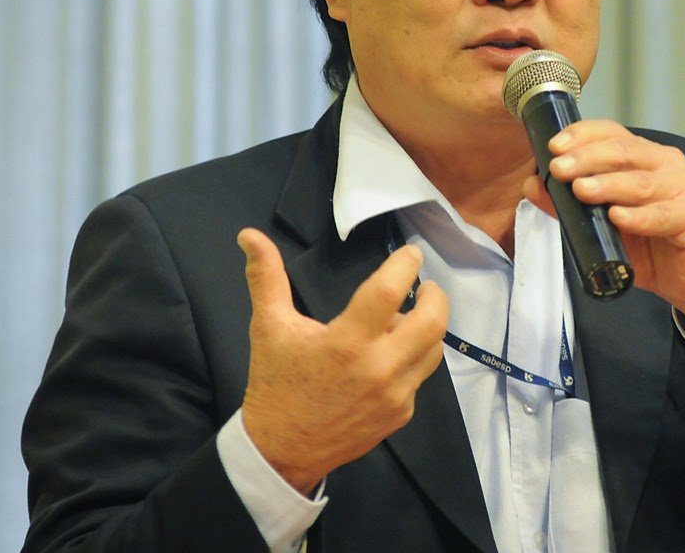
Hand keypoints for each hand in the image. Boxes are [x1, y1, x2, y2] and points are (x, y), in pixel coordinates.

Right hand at [237, 228, 448, 493]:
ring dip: (426, 328)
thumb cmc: (276, 382)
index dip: (405, 264)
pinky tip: (391, 354)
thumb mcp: (269, 327)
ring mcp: (394, 395)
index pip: (390, 290)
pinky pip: (419, 376)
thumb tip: (249, 234)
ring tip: (405, 319)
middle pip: (432, 322)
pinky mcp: (400, 414)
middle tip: (424, 286)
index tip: (410, 253)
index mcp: (346, 342)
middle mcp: (378, 369)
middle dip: (435, 296)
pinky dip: (412, 358)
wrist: (281, 449)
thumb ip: (265, 277)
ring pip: (433, 350)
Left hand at [521, 120, 684, 340]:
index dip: (582, 135)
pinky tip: (618, 218)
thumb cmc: (650, 243)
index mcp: (644, 156)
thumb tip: (533, 186)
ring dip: (607, 185)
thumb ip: (570, 205)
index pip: (612, 133)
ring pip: (640, 183)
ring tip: (580, 190)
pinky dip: (639, 217)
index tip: (554, 147)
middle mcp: (666, 164)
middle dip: (587, 158)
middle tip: (559, 169)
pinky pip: (663, 215)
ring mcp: (683, 188)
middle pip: (624, 151)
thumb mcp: (603, 224)